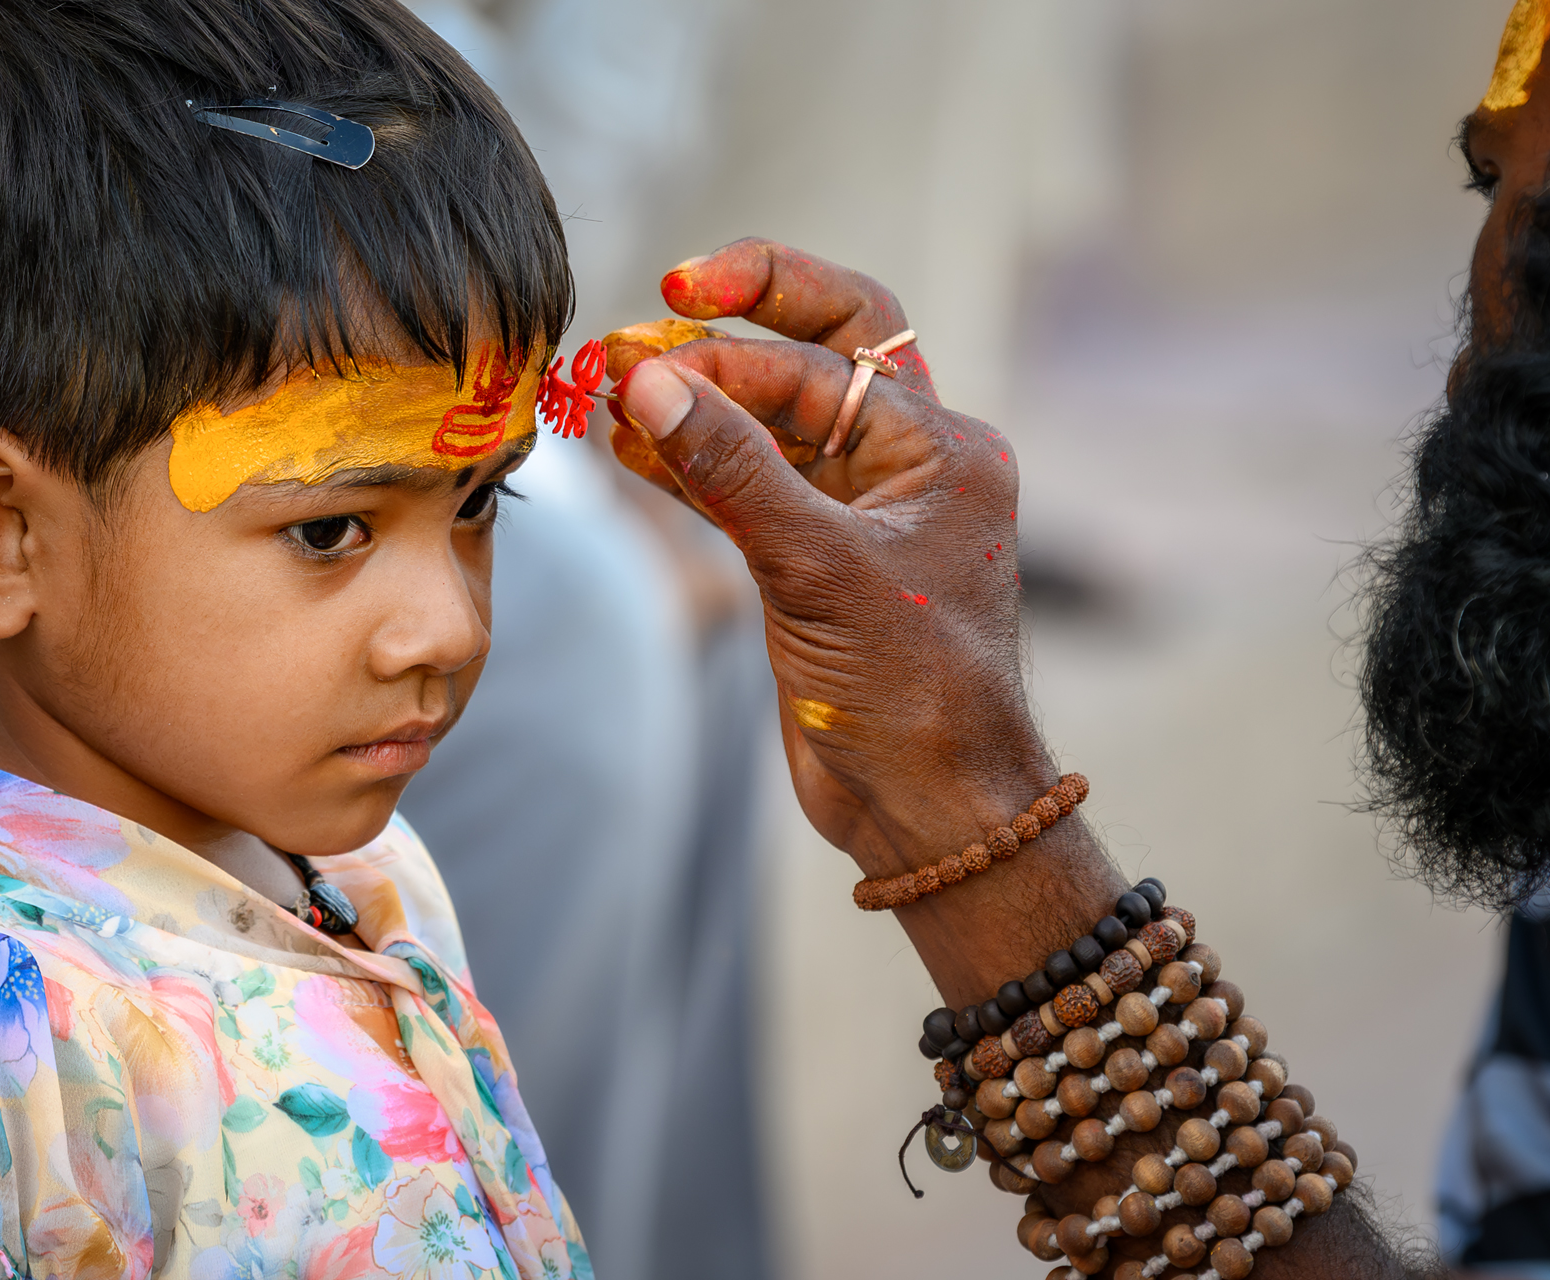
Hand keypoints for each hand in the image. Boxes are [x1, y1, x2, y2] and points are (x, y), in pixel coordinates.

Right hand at [619, 240, 1044, 876]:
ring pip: (770, 425)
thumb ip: (734, 471)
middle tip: (643, 321)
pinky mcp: (814, 561)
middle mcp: (905, 465)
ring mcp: (857, 512)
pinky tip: (630, 451)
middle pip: (814, 358)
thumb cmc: (912, 693)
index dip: (730, 356)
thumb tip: (651, 382)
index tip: (643, 358)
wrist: (929, 808)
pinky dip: (691, 469)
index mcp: (940, 448)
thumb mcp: (820, 569)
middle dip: (730, 335)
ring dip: (695, 407)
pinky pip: (748, 488)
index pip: (825, 363)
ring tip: (609, 390)